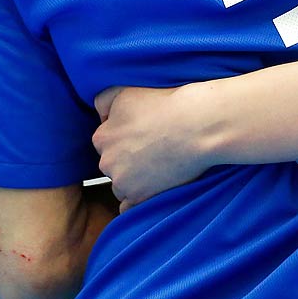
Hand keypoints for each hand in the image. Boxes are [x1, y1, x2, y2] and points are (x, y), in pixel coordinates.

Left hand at [92, 85, 209, 206]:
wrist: (198, 125)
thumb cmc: (166, 105)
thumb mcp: (124, 90)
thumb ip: (102, 101)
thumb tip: (99, 116)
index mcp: (102, 137)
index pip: (105, 143)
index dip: (124, 139)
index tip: (142, 136)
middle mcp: (107, 162)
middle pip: (112, 166)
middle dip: (127, 161)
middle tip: (154, 150)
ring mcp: (123, 183)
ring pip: (121, 186)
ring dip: (134, 181)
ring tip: (159, 167)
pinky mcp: (140, 199)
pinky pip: (128, 208)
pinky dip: (138, 201)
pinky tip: (152, 190)